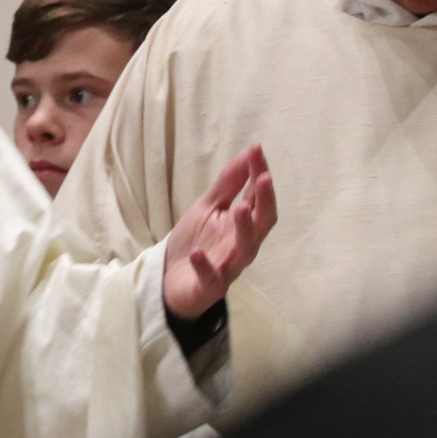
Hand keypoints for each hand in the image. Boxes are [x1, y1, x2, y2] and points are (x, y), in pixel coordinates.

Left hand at [161, 144, 275, 319]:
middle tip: (264, 177)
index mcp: (242, 225)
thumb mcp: (209, 207)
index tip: (257, 150)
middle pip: (262, 224)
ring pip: (245, 251)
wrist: (171, 280)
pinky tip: (197, 254)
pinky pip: (212, 278)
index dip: (259, 175)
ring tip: (240, 208)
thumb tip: (249, 152)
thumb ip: (229, 184)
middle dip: (265, 201)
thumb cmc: (196, 242)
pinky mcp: (210, 287)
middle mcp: (241, 245)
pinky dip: (205, 266)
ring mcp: (228, 267)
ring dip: (244, 229)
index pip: (257, 198)